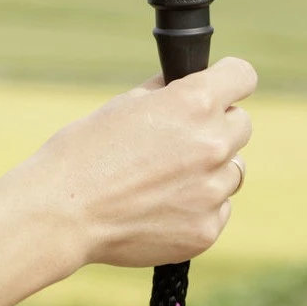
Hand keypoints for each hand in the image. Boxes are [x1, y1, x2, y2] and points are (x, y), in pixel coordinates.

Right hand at [9, 56, 256, 277]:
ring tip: (167, 177)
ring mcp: (212, 189)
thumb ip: (171, 93)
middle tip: (183, 138)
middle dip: (218, 126)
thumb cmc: (88, 149)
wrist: (63, 211)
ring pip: (233, 169)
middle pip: (242, 123)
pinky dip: (200, 205)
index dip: (230, 80)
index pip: (243, 75)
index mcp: (195, 101)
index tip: (222, 87)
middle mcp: (212, 142)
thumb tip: (190, 84)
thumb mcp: (130, 101)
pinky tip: (163, 205)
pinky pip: (220, 208)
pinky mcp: (206, 229)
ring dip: (211, 168)